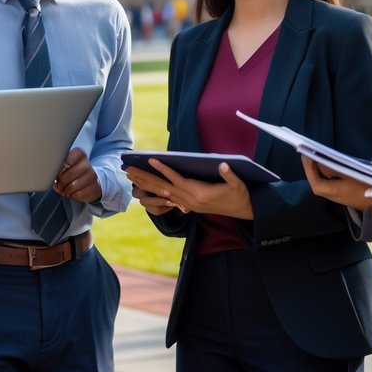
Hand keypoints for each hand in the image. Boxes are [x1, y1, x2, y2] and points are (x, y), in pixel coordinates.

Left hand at [52, 148, 101, 202]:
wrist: (87, 182)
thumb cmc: (71, 172)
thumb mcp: (64, 165)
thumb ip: (58, 166)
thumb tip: (53, 175)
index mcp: (78, 154)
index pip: (67, 160)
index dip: (60, 169)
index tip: (58, 172)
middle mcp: (87, 164)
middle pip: (69, 174)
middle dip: (61, 182)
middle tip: (58, 184)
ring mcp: (92, 176)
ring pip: (73, 186)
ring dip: (66, 190)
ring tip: (65, 189)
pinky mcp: (94, 188)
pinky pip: (78, 194)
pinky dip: (72, 195)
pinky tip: (72, 192)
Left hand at [126, 157, 252, 219]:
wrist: (244, 211)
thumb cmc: (240, 195)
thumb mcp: (238, 184)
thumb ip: (230, 175)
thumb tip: (223, 165)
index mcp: (199, 194)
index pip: (177, 180)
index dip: (164, 169)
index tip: (150, 160)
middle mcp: (190, 201)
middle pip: (163, 188)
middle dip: (145, 178)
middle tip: (128, 169)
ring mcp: (188, 204)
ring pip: (162, 194)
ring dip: (146, 184)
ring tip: (131, 175)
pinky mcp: (189, 206)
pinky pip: (168, 198)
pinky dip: (156, 191)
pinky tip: (146, 186)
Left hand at [301, 155, 371, 210]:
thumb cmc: (367, 186)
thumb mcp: (352, 174)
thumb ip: (335, 168)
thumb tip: (321, 160)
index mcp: (333, 191)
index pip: (315, 182)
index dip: (309, 169)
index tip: (307, 155)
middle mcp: (331, 196)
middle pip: (315, 182)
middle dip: (310, 168)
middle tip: (308, 153)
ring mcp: (334, 196)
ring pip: (319, 183)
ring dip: (315, 171)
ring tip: (313, 156)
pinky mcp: (338, 195)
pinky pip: (325, 183)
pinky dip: (322, 174)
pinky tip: (324, 165)